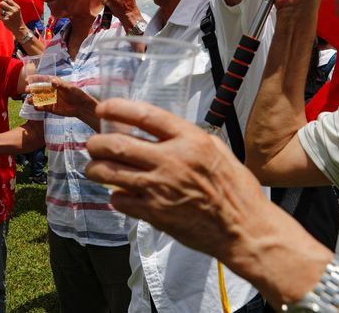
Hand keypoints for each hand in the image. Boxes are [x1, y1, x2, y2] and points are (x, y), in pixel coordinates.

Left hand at [0, 0, 24, 35]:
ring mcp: (9, 15)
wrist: (19, 27)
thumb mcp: (16, 10)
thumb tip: (1, 0)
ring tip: (5, 14)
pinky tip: (5, 19)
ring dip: (0, 11)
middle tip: (2, 7)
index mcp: (16, 7)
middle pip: (2, 3)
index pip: (8, 0)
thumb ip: (10, 5)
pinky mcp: (5, 20)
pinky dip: (1, 17)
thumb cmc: (16, 18)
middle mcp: (13, 10)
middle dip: (0, 5)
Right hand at [32, 77, 98, 122]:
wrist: (81, 107)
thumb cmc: (77, 95)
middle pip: (39, 89)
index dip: (34, 79)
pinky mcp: (51, 108)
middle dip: (32, 89)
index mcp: (54, 83)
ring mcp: (50, 99)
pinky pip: (42, 107)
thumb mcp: (69, 88)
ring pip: (39, 98)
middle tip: (26, 90)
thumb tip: (52, 81)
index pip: (42, 79)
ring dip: (33, 99)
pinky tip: (35, 107)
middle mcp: (51, 90)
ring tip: (29, 100)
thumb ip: (60, 85)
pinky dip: (38, 107)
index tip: (27, 80)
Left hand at [85, 98, 270, 261]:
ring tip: (95, 168)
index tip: (103, 108)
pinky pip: (119, 199)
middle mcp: (172, 160)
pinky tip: (120, 194)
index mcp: (189, 140)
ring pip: (109, 172)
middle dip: (96, 143)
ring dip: (96, 169)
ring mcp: (160, 188)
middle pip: (116, 144)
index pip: (144, 115)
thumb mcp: (217, 150)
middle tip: (93, 145)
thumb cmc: (235, 190)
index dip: (117, 108)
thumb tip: (158, 129)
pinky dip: (115, 196)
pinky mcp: (155, 213)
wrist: (245, 230)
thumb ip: (187, 137)